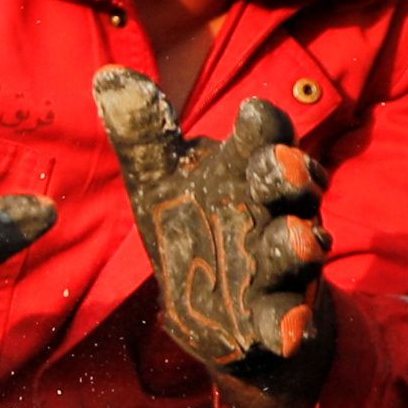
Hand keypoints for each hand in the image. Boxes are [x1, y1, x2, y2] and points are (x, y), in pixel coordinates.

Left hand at [91, 68, 331, 382]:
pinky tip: (288, 332)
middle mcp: (275, 207)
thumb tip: (108, 75)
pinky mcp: (280, 315)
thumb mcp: (160, 181)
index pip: (263, 134)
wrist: (226, 311)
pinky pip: (291, 317)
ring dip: (297, 242)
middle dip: (287, 173)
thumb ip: (142, 133)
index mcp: (245, 167)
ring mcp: (283, 262)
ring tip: (300, 238)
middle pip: (290, 182)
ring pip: (298, 245)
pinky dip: (290, 323)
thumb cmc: (195, 224)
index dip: (261, 124)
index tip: (250, 110)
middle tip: (284, 164)